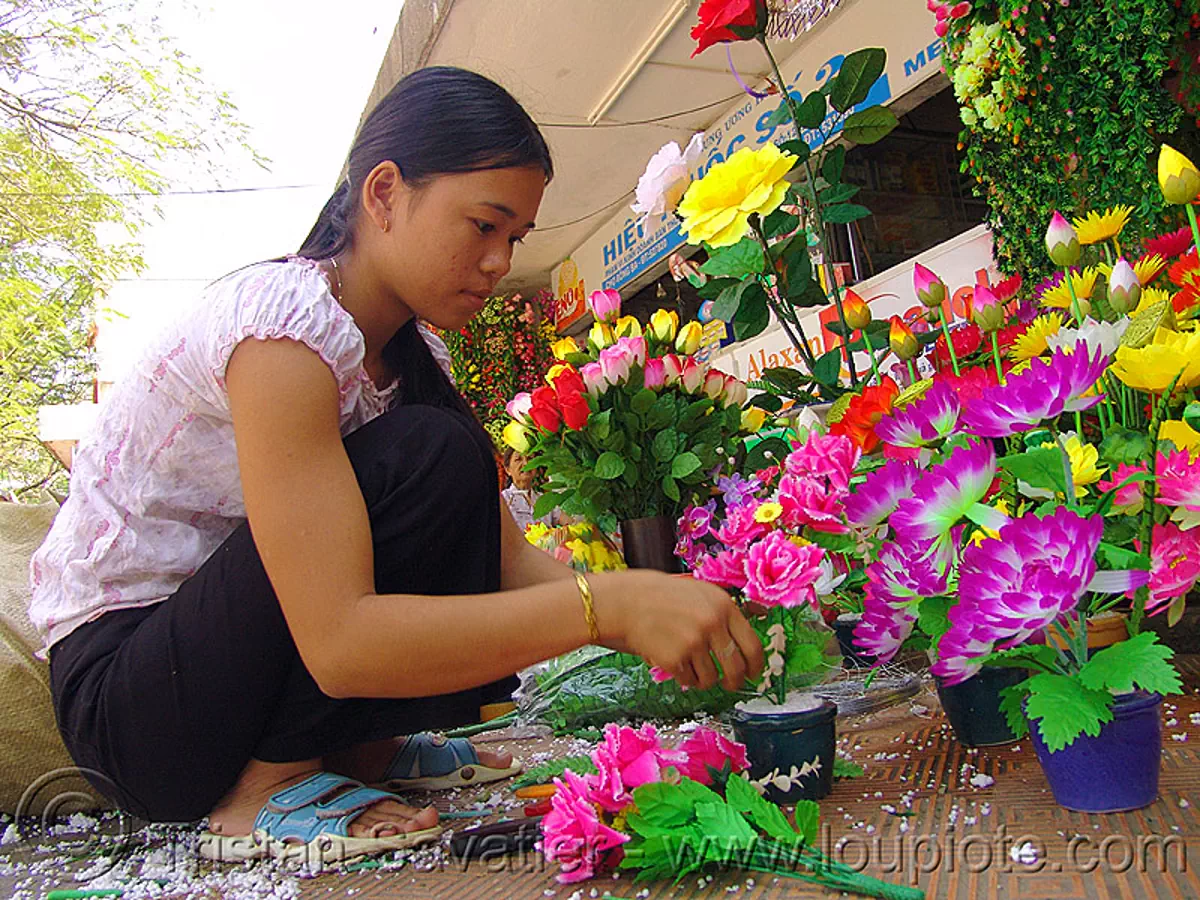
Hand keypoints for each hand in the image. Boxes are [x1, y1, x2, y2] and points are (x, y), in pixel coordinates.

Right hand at [591, 571, 764, 691]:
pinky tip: (673, 662)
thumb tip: (746, 637)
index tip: (753, 673)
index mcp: (723, 605)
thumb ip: (722, 613)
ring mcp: (694, 642)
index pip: (753, 645)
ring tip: (688, 665)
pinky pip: (688, 680)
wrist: (623, 602)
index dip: (755, 664)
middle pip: (736, 668)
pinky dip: (683, 677)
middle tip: (729, 684)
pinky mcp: (675, 659)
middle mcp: (712, 624)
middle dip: (734, 681)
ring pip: (711, 679)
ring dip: (702, 679)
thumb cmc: (659, 596)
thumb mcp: (698, 593)